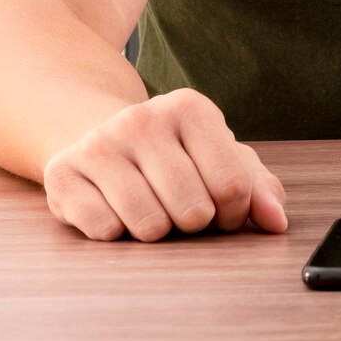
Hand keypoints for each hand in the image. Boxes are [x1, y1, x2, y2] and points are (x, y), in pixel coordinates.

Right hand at [41, 88, 288, 241]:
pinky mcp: (63, 172)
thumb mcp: (220, 159)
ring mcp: (99, 143)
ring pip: (149, 225)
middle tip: (181, 208)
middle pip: (193, 210)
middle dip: (193, 224)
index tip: (221, 209)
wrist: (99, 136)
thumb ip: (258, 188)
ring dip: (156, 231)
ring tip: (149, 206)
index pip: (233, 186)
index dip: (233, 214)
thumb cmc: (174, 155)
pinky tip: (114, 208)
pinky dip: (116, 233)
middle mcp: (142, 118)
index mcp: (190, 107)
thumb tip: (276, 222)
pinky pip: (105, 231)